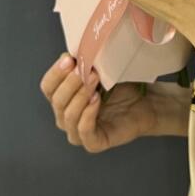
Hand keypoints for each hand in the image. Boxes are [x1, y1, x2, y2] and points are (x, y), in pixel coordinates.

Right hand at [39, 52, 190, 150]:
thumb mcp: (101, 70)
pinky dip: (87, 115)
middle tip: (87, 69)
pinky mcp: (94, 143)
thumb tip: (73, 52)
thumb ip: (85, 64)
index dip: (56, 73)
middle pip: (56, 101)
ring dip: (79, 95)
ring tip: (94, 79)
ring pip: (67, 117)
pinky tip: (96, 99)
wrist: (146, 102)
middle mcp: (66, 117)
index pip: (48, 87)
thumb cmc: (121, 86)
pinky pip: (84, 132)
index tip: (69, 58)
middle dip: (70, 82)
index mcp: (64, 99)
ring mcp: (78, 133)